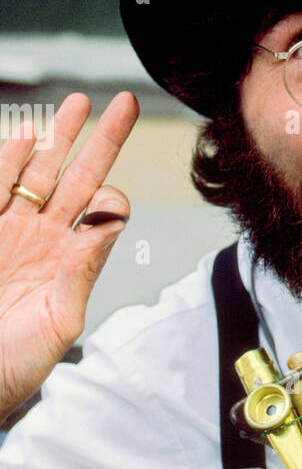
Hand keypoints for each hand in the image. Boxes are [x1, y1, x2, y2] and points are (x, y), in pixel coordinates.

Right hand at [0, 92, 139, 422]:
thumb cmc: (15, 366)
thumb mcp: (58, 324)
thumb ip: (81, 276)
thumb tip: (108, 227)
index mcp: (72, 262)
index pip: (103, 214)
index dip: (110, 201)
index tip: (105, 202)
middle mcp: (45, 240)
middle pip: (78, 177)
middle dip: (100, 140)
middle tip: (125, 104)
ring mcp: (11, 232)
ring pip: (38, 172)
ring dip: (58, 136)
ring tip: (78, 103)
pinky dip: (9, 160)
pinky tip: (26, 134)